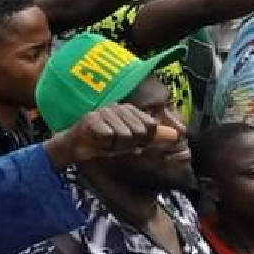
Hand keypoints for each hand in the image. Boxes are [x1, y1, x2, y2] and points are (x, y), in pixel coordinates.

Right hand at [46, 105, 177, 165]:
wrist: (76, 146)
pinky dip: (103, 144)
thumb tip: (177, 135)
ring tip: (105, 143)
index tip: (131, 142)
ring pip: (124, 135)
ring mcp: (103, 111)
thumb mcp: (132, 142)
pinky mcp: (90, 118)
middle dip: (128, 145)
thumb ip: (153, 138)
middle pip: (139, 132)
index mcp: (129, 110)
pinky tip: (96, 141)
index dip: (143, 140)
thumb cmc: (106, 143)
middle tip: (115, 143)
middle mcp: (117, 107)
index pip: (150, 126)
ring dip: (114, 146)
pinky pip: (107, 136)